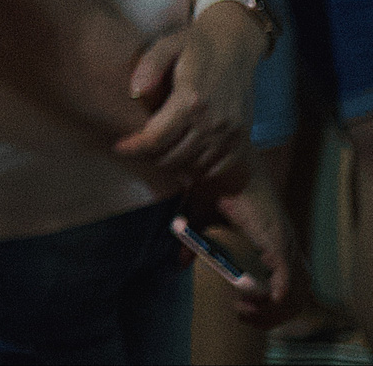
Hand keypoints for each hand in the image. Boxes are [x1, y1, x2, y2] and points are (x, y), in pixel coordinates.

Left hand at [115, 9, 261, 189]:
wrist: (235, 44)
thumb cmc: (195, 44)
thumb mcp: (166, 46)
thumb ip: (148, 67)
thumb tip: (134, 93)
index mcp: (191, 99)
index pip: (156, 138)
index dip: (134, 148)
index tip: (119, 147)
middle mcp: (213, 120)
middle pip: (173, 157)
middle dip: (150, 155)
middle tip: (137, 146)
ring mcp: (231, 132)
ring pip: (194, 166)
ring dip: (173, 162)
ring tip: (157, 149)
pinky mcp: (243, 137)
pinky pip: (218, 167)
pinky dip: (199, 168)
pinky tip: (184, 155)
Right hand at [188, 165, 303, 328]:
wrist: (221, 163)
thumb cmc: (213, 184)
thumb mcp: (198, 218)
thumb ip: (193, 242)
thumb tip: (179, 264)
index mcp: (275, 239)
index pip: (291, 282)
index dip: (270, 302)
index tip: (241, 307)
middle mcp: (287, 245)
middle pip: (299, 296)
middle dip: (272, 315)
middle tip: (242, 315)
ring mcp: (286, 245)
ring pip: (296, 296)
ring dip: (271, 313)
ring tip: (243, 311)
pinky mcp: (277, 243)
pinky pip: (285, 286)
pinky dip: (272, 300)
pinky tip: (247, 302)